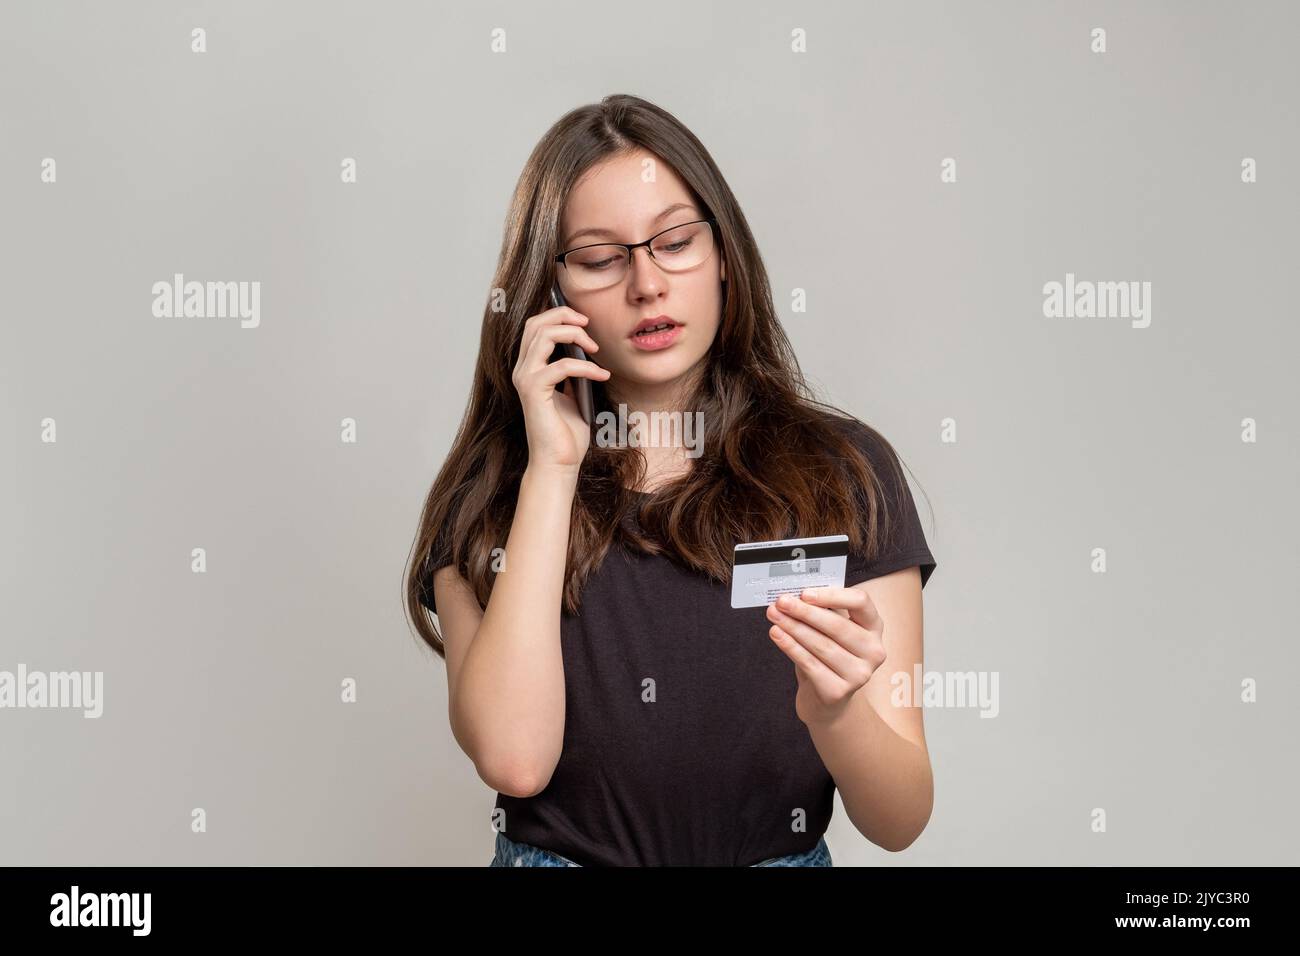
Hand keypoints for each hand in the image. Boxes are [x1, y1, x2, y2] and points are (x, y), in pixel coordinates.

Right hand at [510, 303, 609, 470]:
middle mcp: (522, 370)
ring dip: (574, 335)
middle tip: (589, 324)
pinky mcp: (534, 391)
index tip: (585, 321)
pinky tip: (602, 375)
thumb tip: (585, 348)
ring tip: (595, 349)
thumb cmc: (566, 432)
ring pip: (544, 336)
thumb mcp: (573, 393)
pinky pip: (561, 366)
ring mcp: (525, 379)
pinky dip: (586, 366)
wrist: (559, 462)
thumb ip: (572, 370)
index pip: (535, 325)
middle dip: (564, 315)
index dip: (558, 314)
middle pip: (535, 323)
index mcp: (529, 367)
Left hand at [765, 586, 885, 727]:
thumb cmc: (828, 655)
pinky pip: (810, 663)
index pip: (860, 602)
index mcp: (874, 627)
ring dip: (793, 628)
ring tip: (774, 616)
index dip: (832, 596)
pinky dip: (790, 647)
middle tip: (781, 602)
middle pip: (837, 626)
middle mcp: (873, 650)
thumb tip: (794, 596)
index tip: (805, 593)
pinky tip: (777, 635)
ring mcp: (859, 674)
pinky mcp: (839, 691)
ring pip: (821, 645)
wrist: (826, 698)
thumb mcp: (830, 629)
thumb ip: (820, 611)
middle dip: (804, 612)